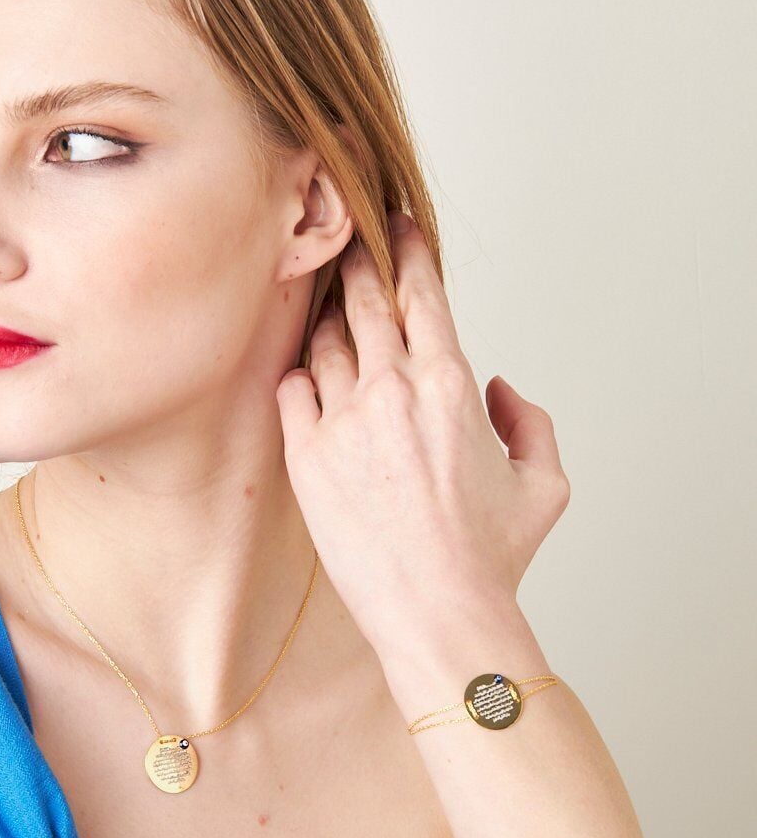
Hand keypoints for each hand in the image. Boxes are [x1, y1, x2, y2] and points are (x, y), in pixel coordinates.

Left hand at [275, 212, 570, 664]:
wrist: (436, 611)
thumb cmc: (490, 554)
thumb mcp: (545, 483)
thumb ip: (530, 420)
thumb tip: (500, 389)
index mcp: (451, 384)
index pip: (421, 293)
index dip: (406, 251)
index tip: (395, 227)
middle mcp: (392, 390)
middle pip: (363, 302)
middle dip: (354, 264)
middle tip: (346, 244)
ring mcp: (343, 420)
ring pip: (324, 343)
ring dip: (326, 321)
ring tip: (326, 312)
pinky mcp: (306, 455)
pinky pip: (291, 390)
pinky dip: (299, 375)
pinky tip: (307, 375)